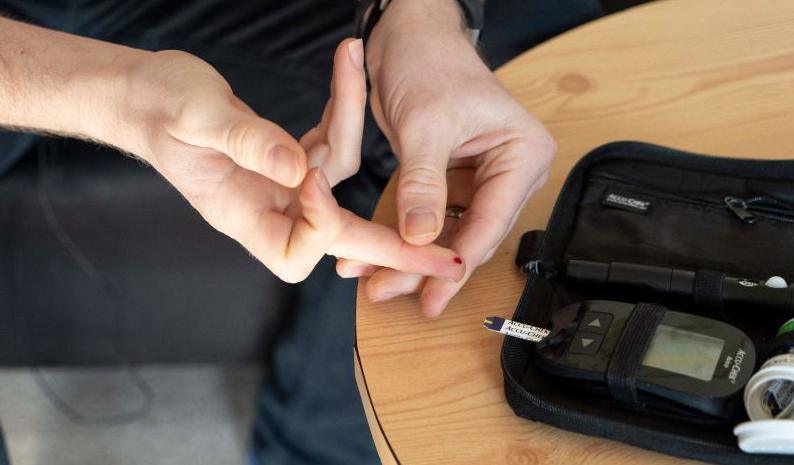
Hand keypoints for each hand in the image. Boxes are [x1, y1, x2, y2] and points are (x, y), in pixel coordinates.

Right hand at [97, 38, 465, 282]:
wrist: (145, 95)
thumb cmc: (158, 108)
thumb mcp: (195, 119)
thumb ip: (247, 143)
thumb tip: (297, 170)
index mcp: (241, 216)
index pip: (300, 248)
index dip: (321, 222)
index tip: (313, 179)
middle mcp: (267, 210)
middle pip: (341, 241)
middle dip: (395, 249)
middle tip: (446, 262)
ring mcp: (279, 189)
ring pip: (339, 182)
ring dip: (350, 125)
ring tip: (353, 61)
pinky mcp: (286, 162)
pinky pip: (327, 150)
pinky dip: (338, 115)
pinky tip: (343, 72)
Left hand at [337, 0, 555, 315]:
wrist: (409, 35)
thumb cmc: (429, 61)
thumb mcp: (425, 125)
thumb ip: (423, 185)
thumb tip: (419, 238)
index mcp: (522, 153)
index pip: (491, 220)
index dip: (456, 261)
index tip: (432, 295)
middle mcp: (509, 170)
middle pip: (470, 233)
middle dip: (428, 265)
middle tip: (390, 291)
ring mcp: (482, 177)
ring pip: (449, 231)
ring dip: (412, 255)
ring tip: (377, 281)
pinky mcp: (454, 179)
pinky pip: (432, 217)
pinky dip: (405, 234)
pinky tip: (379, 254)